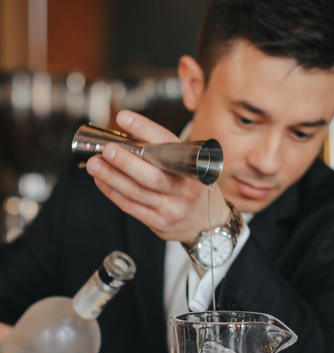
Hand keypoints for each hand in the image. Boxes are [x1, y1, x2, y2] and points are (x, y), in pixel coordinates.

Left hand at [85, 110, 229, 245]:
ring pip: (137, 192)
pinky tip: (101, 181)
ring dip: (112, 177)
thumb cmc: (192, 188)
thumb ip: (163, 153)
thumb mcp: (189, 166)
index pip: (168, 144)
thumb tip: (124, 138)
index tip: (122, 117)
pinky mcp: (160, 223)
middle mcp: (185, 188)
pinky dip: (113, 192)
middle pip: (152, 176)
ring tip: (94, 164)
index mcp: (193, 166)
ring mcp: (173, 208)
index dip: (144, 129)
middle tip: (106, 149)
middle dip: (125, 162)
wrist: (207, 224)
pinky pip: (132, 207)